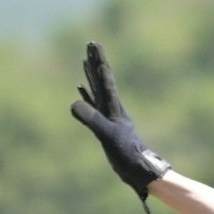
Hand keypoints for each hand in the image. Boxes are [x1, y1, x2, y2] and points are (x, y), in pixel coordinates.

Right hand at [69, 42, 171, 207]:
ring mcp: (109, 116)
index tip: (94, 44)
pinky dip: (87, 94)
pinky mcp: (105, 125)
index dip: (99, 61)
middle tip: (91, 43)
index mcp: (114, 107)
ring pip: (98, 89)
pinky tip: (81, 89)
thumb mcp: (107, 135)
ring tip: (85, 59)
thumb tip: (74, 102)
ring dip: (91, 74)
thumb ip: (92, 119)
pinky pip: (94, 104)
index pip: (105, 79)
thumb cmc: (126, 154)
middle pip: (102, 79)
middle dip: (96, 61)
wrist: (139, 169)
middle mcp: (112, 107)